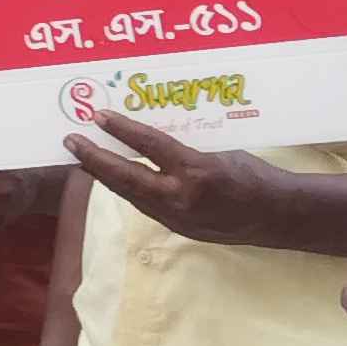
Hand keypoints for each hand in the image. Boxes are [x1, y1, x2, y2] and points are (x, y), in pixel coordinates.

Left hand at [66, 112, 294, 246]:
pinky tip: (113, 177)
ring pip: (129, 194)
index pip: (150, 146)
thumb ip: (185, 146)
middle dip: (93, 160)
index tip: (97, 116)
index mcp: (197, 170)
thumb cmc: (254, 174)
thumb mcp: (220, 150)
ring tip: (83, 158)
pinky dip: (126, 189)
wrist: (276, 216)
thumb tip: (151, 133)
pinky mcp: (178, 229)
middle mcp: (182, 197)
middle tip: (70, 141)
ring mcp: (177, 217)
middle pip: (125, 178)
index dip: (121, 130)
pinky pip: (144, 205)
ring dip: (104, 176)